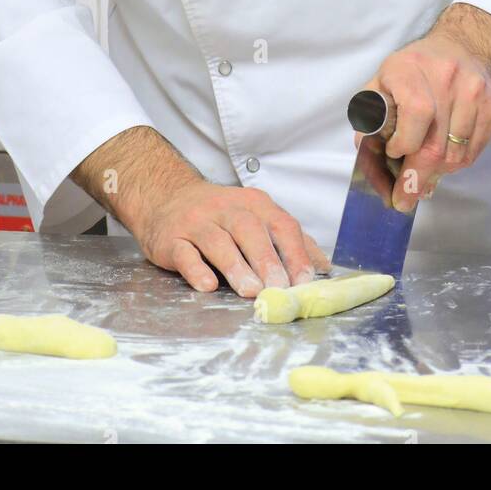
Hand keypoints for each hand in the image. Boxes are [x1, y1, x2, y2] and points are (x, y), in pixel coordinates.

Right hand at [135, 180, 331, 297]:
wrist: (167, 198)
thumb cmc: (220, 215)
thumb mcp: (257, 217)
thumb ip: (288, 241)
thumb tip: (323, 267)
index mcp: (254, 204)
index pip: (280, 223)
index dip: (295, 252)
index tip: (304, 280)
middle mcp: (225, 208)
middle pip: (249, 230)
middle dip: (266, 259)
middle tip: (278, 287)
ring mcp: (197, 222)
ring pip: (218, 241)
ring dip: (235, 266)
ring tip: (250, 291)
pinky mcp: (172, 239)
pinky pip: (184, 253)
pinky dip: (196, 269)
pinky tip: (207, 285)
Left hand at [355, 4, 490, 211]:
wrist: (465, 47)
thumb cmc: (415, 68)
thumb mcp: (383, 80)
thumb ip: (370, 113)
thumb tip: (366, 151)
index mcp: (413, 68)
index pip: (416, 114)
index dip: (404, 143)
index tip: (393, 154)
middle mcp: (449, 79)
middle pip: (436, 144)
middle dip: (416, 178)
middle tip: (403, 199)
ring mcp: (476, 94)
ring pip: (456, 155)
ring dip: (436, 174)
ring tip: (422, 179)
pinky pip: (474, 152)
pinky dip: (455, 165)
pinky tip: (443, 163)